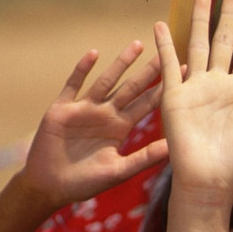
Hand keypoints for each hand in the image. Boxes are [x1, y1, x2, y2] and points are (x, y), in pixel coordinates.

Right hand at [18, 42, 167, 210]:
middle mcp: (106, 114)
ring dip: (121, 64)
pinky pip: (74, 85)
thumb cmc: (85, 183)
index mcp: (121, 128)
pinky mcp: (63, 108)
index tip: (183, 74)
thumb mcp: (119, 170)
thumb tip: (174, 147)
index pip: (147, 105)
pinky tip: (94, 53)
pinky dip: (83, 69)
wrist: (50, 186)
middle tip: (166, 51)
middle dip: (148, 71)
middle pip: (131, 88)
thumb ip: (144, 158)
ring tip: (137, 45)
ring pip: (106, 81)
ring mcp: (84, 109)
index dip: (164, 90)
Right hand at [154, 0, 232, 202]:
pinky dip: (165, 45)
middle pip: (224, 41)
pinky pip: (169, 65)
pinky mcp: (175, 97)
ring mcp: (196, 88)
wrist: (210, 181)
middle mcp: (218, 85)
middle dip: (229, 16)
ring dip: (200, 21)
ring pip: (198, 45)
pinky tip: (161, 25)